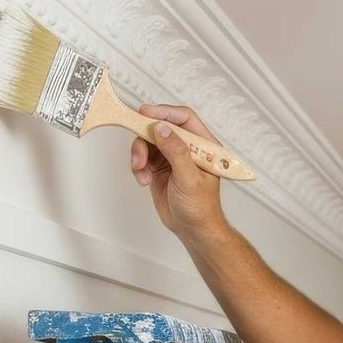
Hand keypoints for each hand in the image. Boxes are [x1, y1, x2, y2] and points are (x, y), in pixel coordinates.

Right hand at [130, 103, 227, 241]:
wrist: (193, 230)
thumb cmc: (200, 207)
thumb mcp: (189, 178)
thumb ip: (176, 152)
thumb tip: (162, 128)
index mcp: (203, 146)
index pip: (184, 119)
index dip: (165, 112)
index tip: (146, 112)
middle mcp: (187, 147)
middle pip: (161, 127)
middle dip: (146, 136)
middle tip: (138, 150)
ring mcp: (171, 156)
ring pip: (148, 141)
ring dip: (140, 154)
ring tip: (141, 171)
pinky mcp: (159, 167)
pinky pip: (143, 157)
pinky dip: (139, 167)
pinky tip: (144, 180)